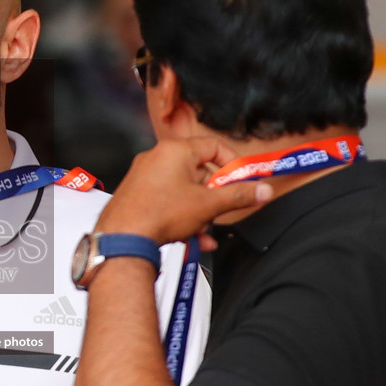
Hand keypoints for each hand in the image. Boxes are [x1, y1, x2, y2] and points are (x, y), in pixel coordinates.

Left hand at [96, 137, 273, 247]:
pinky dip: (181, 217)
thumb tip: (261, 190)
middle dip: (214, 195)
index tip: (242, 179)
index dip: (232, 163)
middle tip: (223, 208)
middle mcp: (157, 158)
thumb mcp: (208, 205)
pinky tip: (191, 237)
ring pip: (183, 191)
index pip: (214, 146)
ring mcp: (145, 177)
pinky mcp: (138, 195)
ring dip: (199, 212)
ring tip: (203, 230)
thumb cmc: (158, 214)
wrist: (123, 238)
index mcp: (175, 151)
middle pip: (199, 171)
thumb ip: (239, 196)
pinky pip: (167, 201)